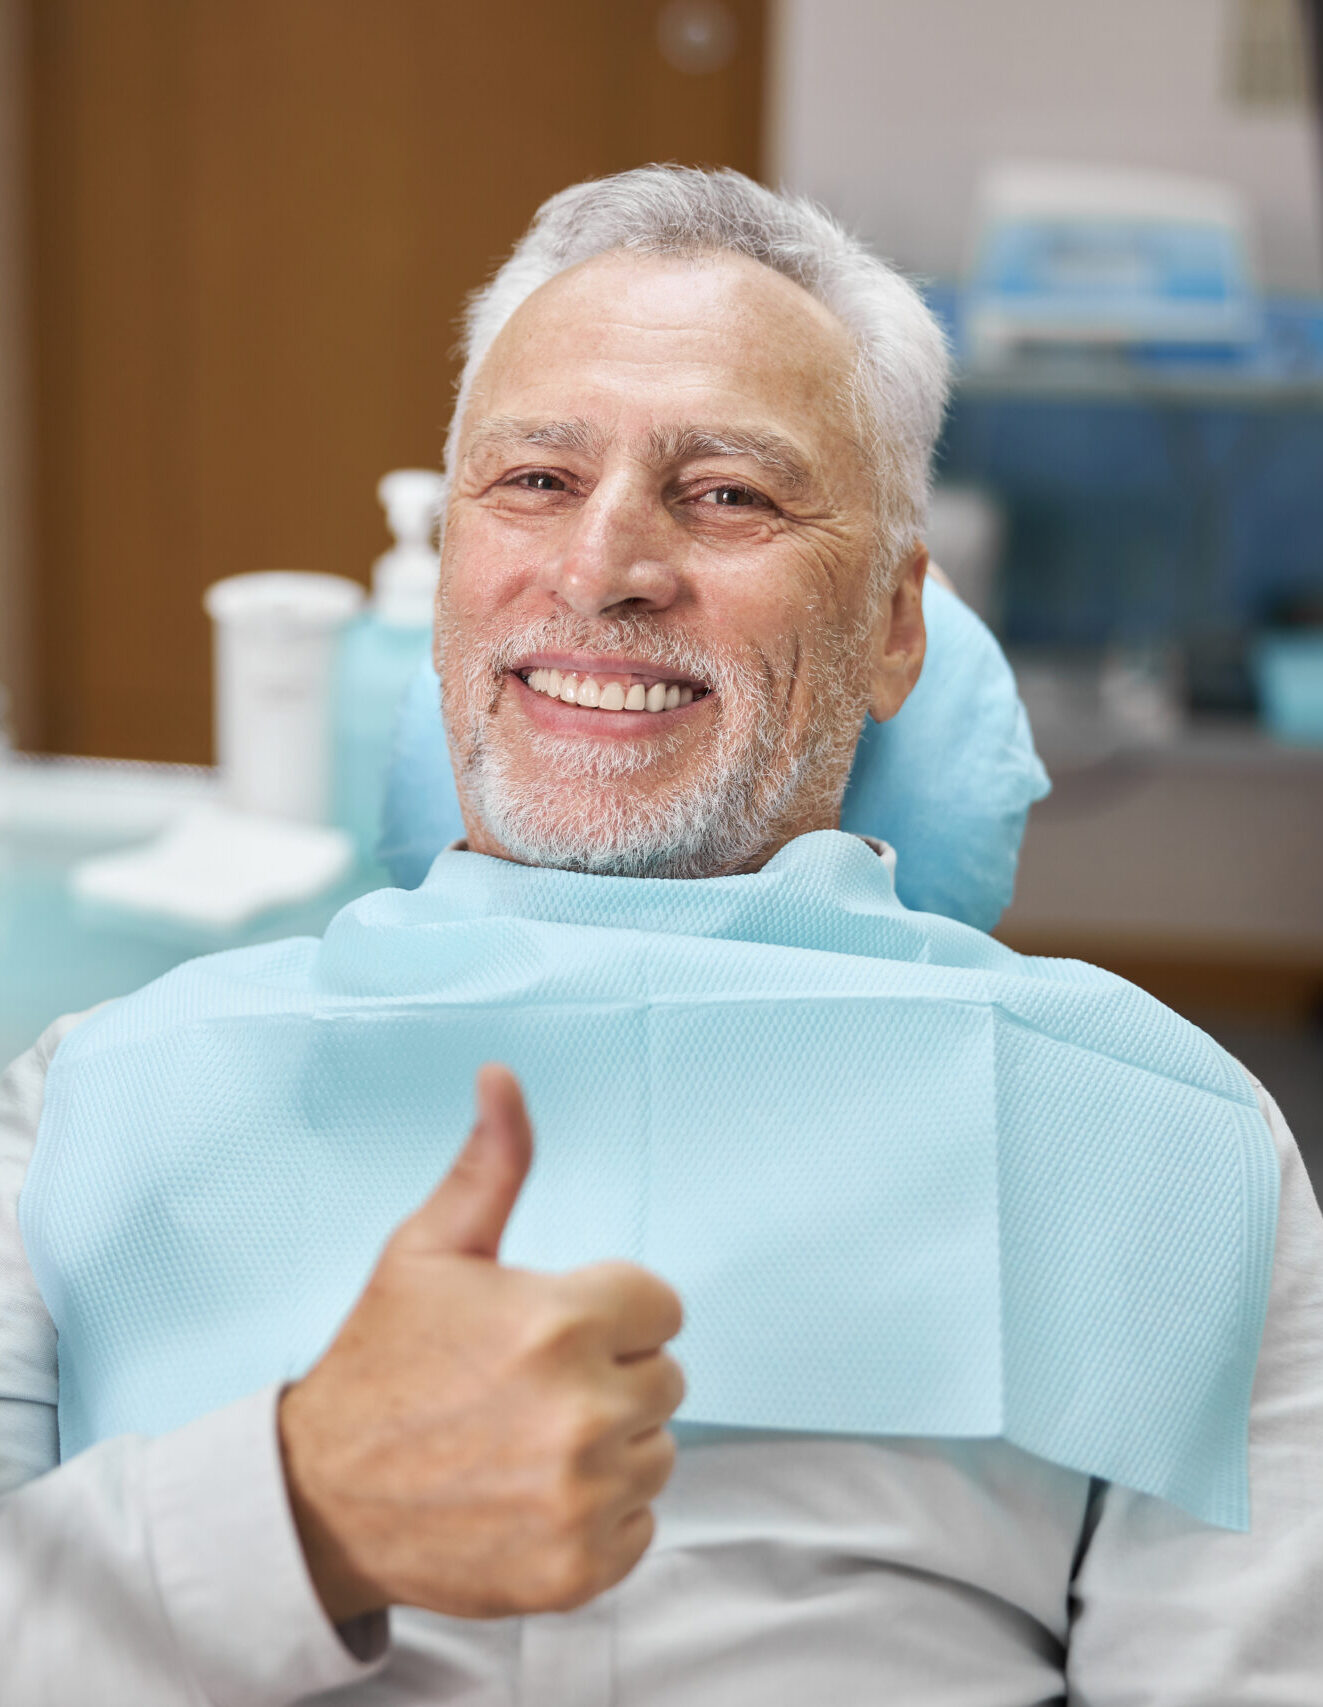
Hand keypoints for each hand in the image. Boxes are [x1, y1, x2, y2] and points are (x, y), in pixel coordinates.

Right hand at [278, 1064, 684, 1622]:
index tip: (550, 1331)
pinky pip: (643, 1522)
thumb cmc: (382, 1362)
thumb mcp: (428, 1250)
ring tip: (528, 1442)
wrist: (323, 1499)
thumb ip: (491, 1164)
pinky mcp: (580, 1568)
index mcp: (560, 1320)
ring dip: (610, 1446)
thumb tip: (503, 1076)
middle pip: (667, 1377)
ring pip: (658, 1450)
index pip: (662, 1305)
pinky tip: (534, 1497)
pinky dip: (601, 1515)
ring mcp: (584, 1496)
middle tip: (529, 1389)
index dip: (608, 1313)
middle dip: (611, 1374)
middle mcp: (583, 1410)